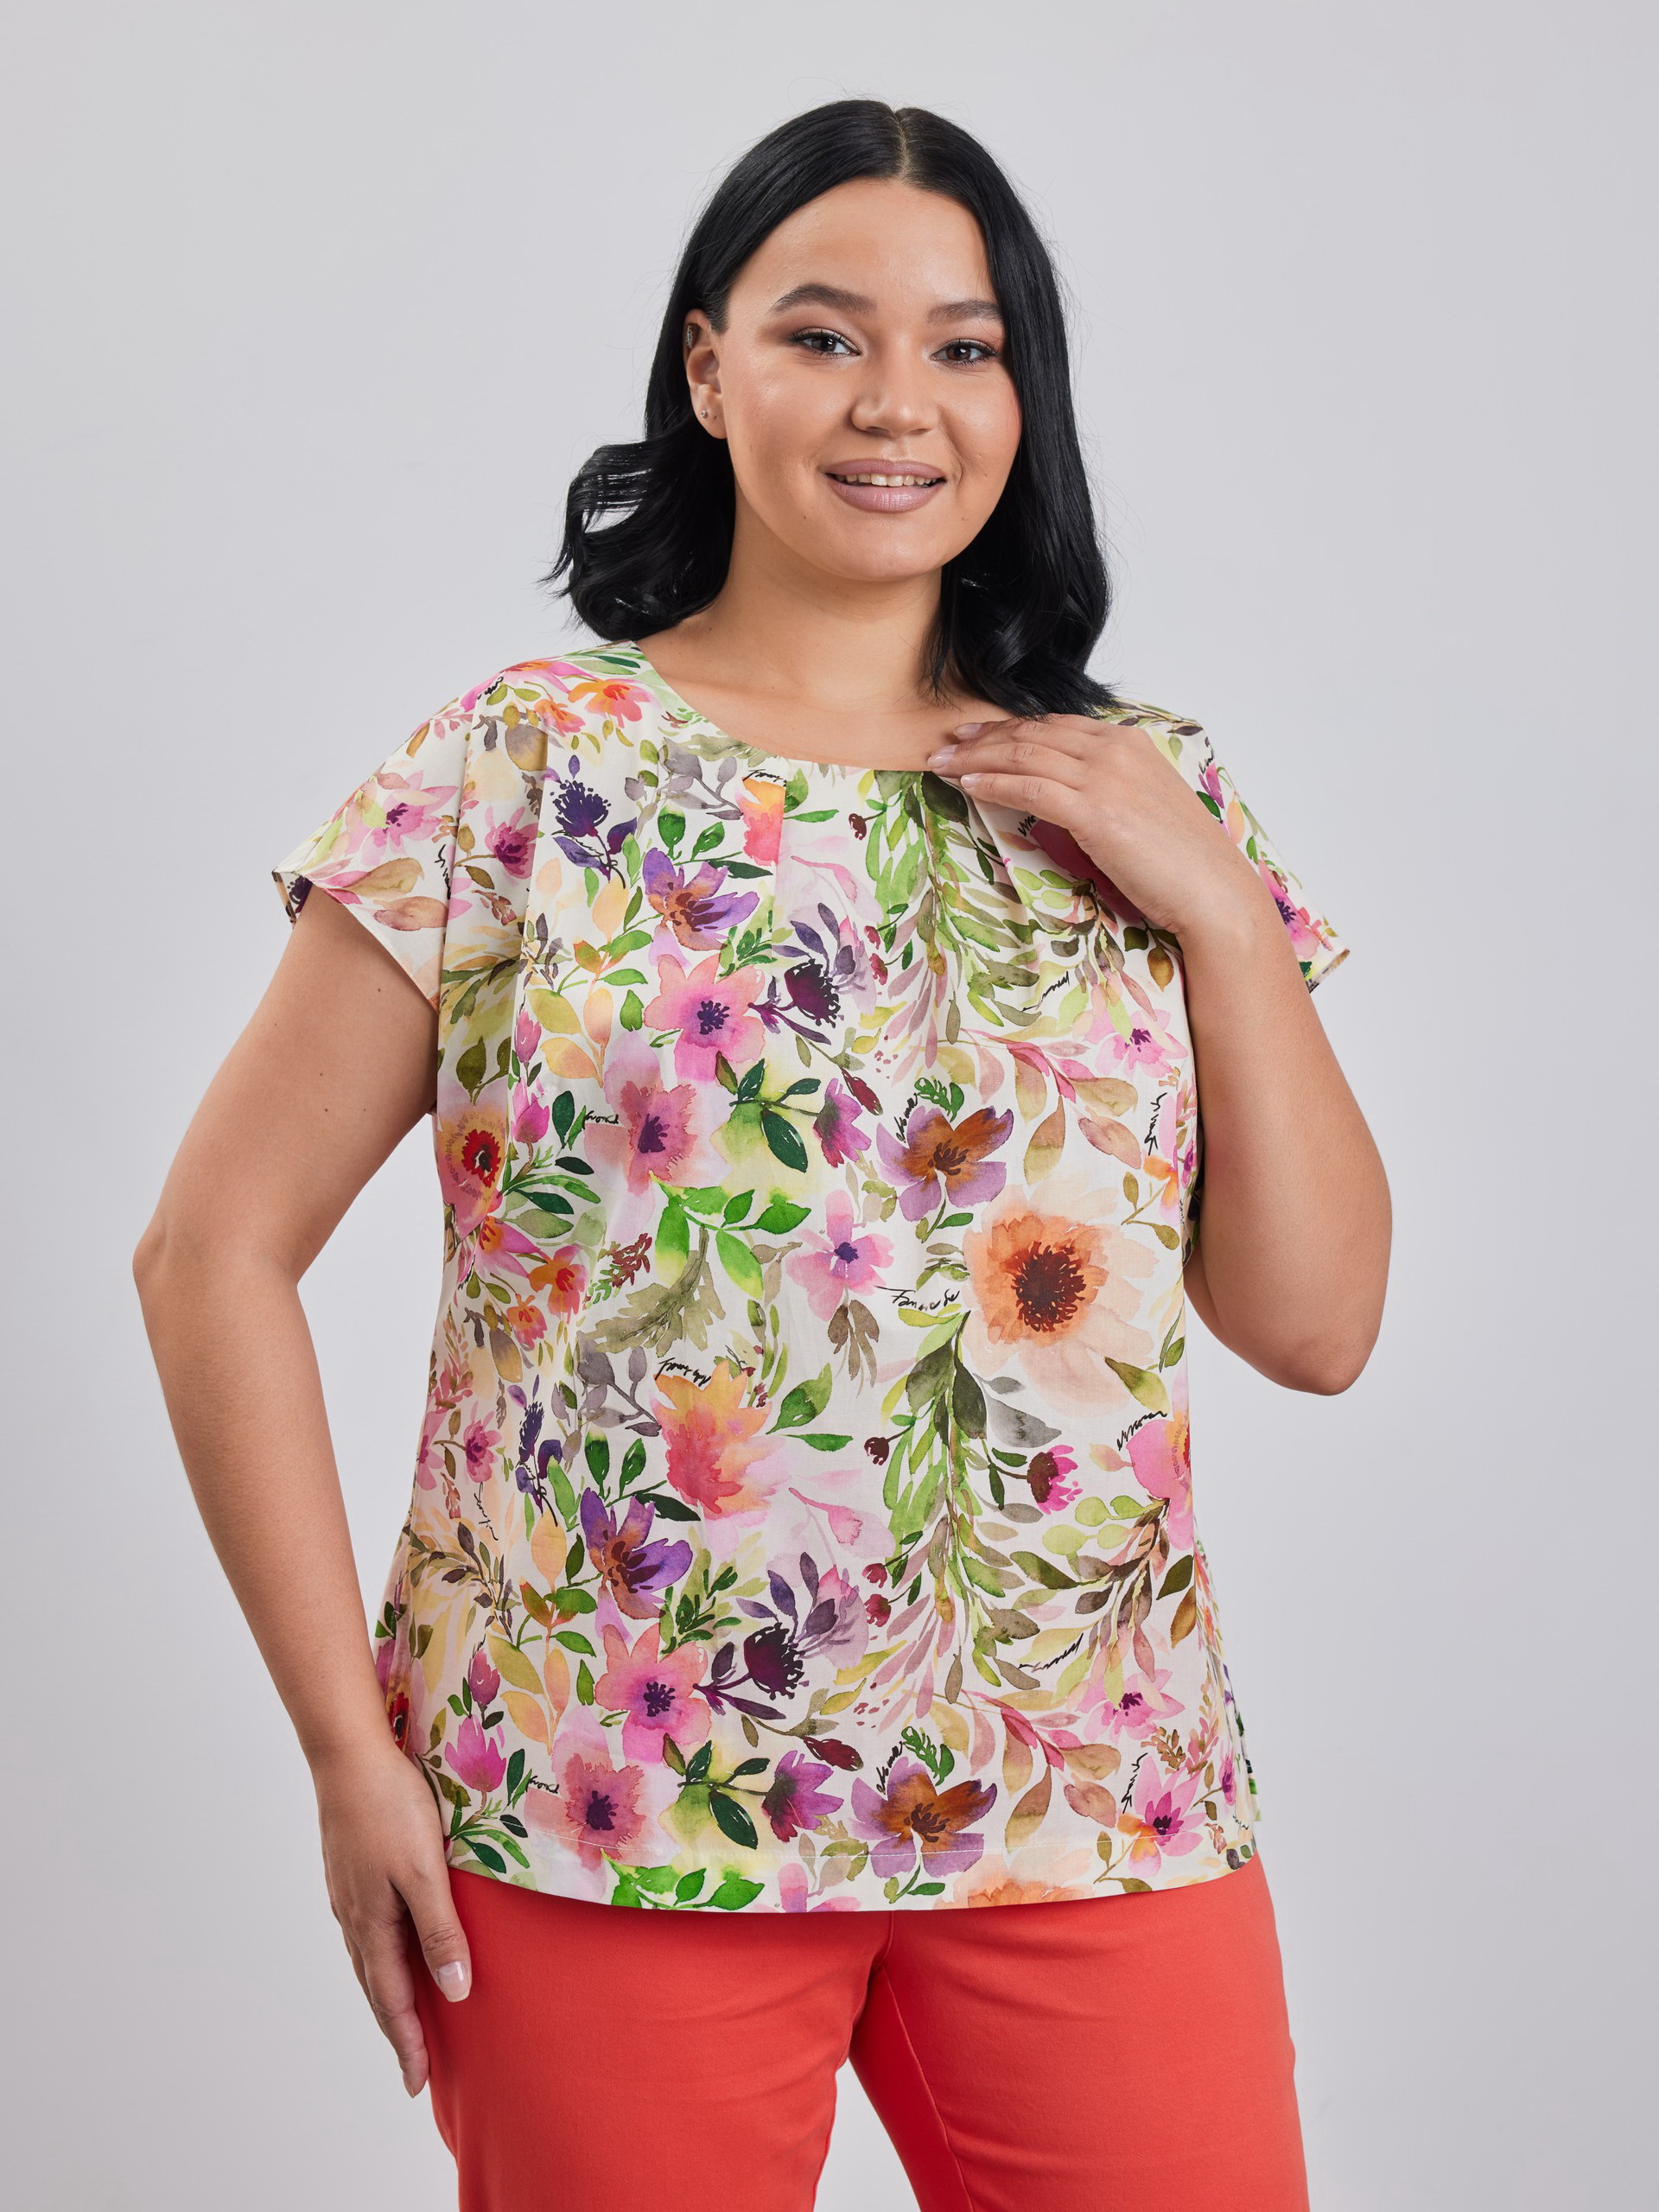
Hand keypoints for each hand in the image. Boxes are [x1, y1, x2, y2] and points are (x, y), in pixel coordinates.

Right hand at [311, 1738, 472, 2098]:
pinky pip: (368, 1931)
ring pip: (369, 1959)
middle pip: (376, 1987)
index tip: (419, 2083)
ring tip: (406, 2018)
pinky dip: (382, 1958)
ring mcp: (348, 1893)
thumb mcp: (424, 1871)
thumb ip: (439, 1929)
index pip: (393, 1999)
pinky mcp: (351, 1870)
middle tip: (415, 2066)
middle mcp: (354, 1916)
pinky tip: (393, 1948)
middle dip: (397, 2029)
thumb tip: (453, 1991)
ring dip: (388, 1994)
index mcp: (373, 1924)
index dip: (408, 2042)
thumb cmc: (391, 1807)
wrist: (348, 1754)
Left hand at [927, 714, 1271, 940]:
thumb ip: (1109, 791)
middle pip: (1032, 733)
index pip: (1055, 727)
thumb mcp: (1142, 810)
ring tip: (942, 763)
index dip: (1009, 727)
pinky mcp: (1095, 810)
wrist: (1212, 892)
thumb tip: (1070, 798)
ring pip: (1024, 755)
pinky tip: (967, 785)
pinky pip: (1029, 787)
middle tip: (944, 743)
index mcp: (1128, 744)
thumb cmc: (1181, 863)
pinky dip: (993, 782)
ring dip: (976, 757)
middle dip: (982, 737)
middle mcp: (1115, 751)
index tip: (975, 733)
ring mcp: (1105, 777)